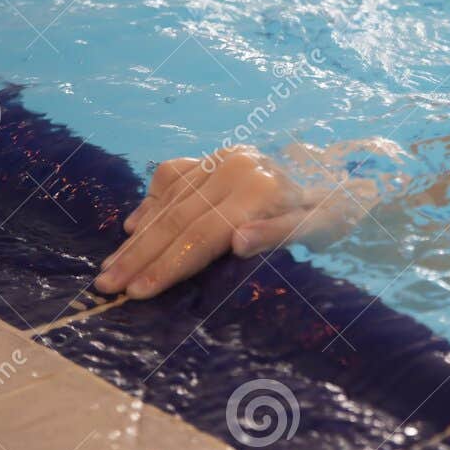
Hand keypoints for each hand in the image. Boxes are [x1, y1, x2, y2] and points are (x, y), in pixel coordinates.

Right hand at [95, 145, 374, 299]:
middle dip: (140, 255)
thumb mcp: (321, 230)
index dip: (169, 264)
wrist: (344, 176)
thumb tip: (238, 242)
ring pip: (171, 200)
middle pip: (180, 218)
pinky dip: (151, 201)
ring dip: (138, 235)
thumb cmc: (334, 214)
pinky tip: (133, 226)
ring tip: (109, 267)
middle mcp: (238, 169)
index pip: (204, 234)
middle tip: (105, 285)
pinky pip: (175, 177)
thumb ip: (279, 234)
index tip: (138, 293)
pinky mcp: (219, 156)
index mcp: (261, 189)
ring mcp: (225, 159)